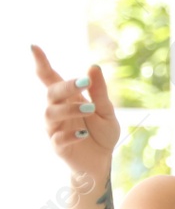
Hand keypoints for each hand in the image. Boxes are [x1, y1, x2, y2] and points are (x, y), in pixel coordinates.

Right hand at [35, 47, 120, 174]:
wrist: (102, 161)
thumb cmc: (102, 133)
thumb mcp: (106, 111)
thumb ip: (99, 92)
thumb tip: (92, 67)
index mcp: (68, 99)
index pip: (50, 78)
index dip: (41, 63)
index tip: (33, 47)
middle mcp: (57, 111)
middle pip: (51, 93)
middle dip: (66, 86)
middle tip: (84, 82)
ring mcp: (55, 129)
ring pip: (50, 114)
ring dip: (69, 109)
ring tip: (89, 109)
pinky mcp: (58, 147)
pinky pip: (58, 139)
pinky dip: (70, 135)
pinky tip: (83, 133)